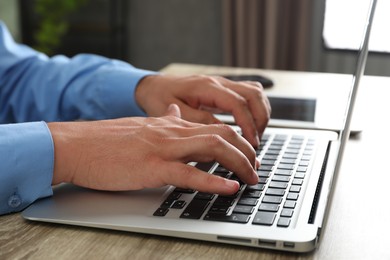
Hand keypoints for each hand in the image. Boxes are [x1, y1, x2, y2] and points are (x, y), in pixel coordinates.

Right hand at [47, 105, 258, 194]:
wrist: (77, 145)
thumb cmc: (106, 141)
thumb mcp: (141, 126)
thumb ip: (164, 121)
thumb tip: (179, 113)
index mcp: (170, 125)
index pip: (214, 128)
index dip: (237, 142)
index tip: (247, 156)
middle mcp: (171, 133)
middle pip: (222, 135)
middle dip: (246, 152)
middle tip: (256, 168)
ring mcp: (163, 149)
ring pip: (212, 148)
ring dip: (239, 164)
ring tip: (252, 178)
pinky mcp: (151, 167)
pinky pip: (189, 173)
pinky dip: (213, 181)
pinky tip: (230, 187)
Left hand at [135, 74, 270, 146]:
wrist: (153, 86)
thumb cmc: (159, 98)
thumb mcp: (175, 113)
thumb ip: (199, 121)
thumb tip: (223, 133)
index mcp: (206, 87)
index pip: (238, 103)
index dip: (248, 124)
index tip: (251, 143)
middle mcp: (218, 81)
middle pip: (254, 94)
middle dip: (261, 119)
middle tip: (256, 142)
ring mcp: (222, 83)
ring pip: (255, 92)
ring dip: (261, 113)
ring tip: (255, 135)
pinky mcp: (223, 88)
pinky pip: (249, 93)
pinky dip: (255, 109)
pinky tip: (250, 124)